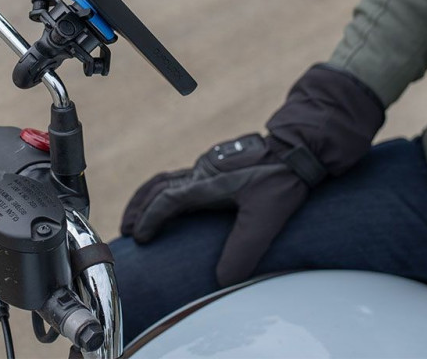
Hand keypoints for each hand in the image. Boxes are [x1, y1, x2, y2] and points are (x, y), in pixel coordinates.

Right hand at [120, 133, 317, 286]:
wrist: (299, 147)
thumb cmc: (283, 179)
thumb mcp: (267, 218)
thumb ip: (244, 249)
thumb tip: (223, 279)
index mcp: (208, 183)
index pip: (168, 200)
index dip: (151, 218)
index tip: (140, 237)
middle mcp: (202, 171)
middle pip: (157, 186)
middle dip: (139, 208)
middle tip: (127, 230)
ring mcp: (208, 164)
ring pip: (166, 178)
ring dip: (147, 197)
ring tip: (138, 216)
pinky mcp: (215, 163)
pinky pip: (179, 176)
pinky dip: (163, 190)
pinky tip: (169, 201)